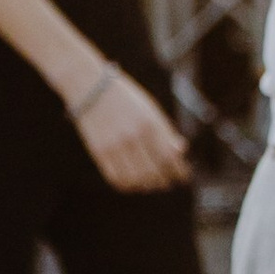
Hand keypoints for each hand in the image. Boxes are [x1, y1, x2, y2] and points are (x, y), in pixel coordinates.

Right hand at [70, 65, 189, 192]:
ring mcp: (114, 145)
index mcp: (150, 123)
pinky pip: (116, 178)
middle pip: (153, 171)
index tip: (183, 177)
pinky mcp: (99, 151)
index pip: (169, 157)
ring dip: (146, 185)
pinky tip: (132, 181)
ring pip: (135, 179)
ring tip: (150, 183)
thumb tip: (181, 151)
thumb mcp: (151, 109)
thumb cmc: (126, 99)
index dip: (178, 171)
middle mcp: (133, 136)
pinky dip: (127, 185)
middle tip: (167, 183)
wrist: (91, 87)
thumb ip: (166, 131)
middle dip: (163, 181)